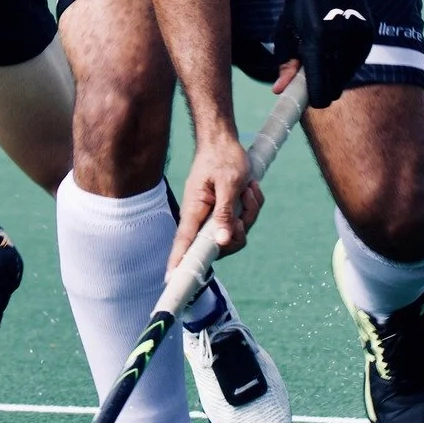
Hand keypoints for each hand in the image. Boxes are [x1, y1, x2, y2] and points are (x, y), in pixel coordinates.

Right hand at [168, 130, 262, 268]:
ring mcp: (213, 217)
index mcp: (195, 210)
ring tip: (248, 188)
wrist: (223, 142)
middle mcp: (202, 218)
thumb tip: (222, 241)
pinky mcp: (224, 214)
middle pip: (221, 245)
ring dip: (249, 212)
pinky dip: (251, 206)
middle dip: (240, 229)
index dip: (178, 262)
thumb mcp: (229, 183)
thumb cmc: (222, 158)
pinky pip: (242, 223)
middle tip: (245, 204)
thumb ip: (225, 213)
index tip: (171, 280)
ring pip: (236, 234)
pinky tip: (249, 188)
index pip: (184, 242)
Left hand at [273, 0, 370, 108]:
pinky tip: (335, 43)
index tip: (305, 98)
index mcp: (317, 40)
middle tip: (311, 73)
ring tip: (323, 51)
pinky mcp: (368, 38)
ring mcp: (358, 41)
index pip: (320, 88)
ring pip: (345, 78)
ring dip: (333, 74)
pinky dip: (343, 62)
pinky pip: (354, 64)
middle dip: (322, 87)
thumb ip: (285, 63)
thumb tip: (280, 91)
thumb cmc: (303, 1)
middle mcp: (341, 43)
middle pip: (334, 88)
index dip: (312, 99)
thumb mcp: (287, 30)